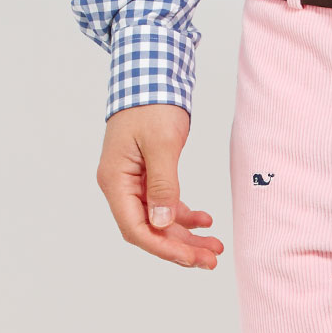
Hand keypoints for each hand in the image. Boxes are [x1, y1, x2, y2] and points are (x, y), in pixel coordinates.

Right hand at [96, 104, 223, 269]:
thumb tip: (161, 222)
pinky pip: (165, 205)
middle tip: (212, 260)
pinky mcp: (148, 176)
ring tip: (215, 247)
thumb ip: (162, 185)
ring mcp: (133, 182)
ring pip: (160, 221)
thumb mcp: (161, 145)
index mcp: (115, 181)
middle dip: (181, 248)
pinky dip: (185, 216)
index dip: (164, 248)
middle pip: (149, 230)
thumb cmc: (152, 103)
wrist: (151, 73)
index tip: (192, 259)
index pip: (136, 229)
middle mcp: (120, 186)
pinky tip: (206, 221)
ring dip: (186, 236)